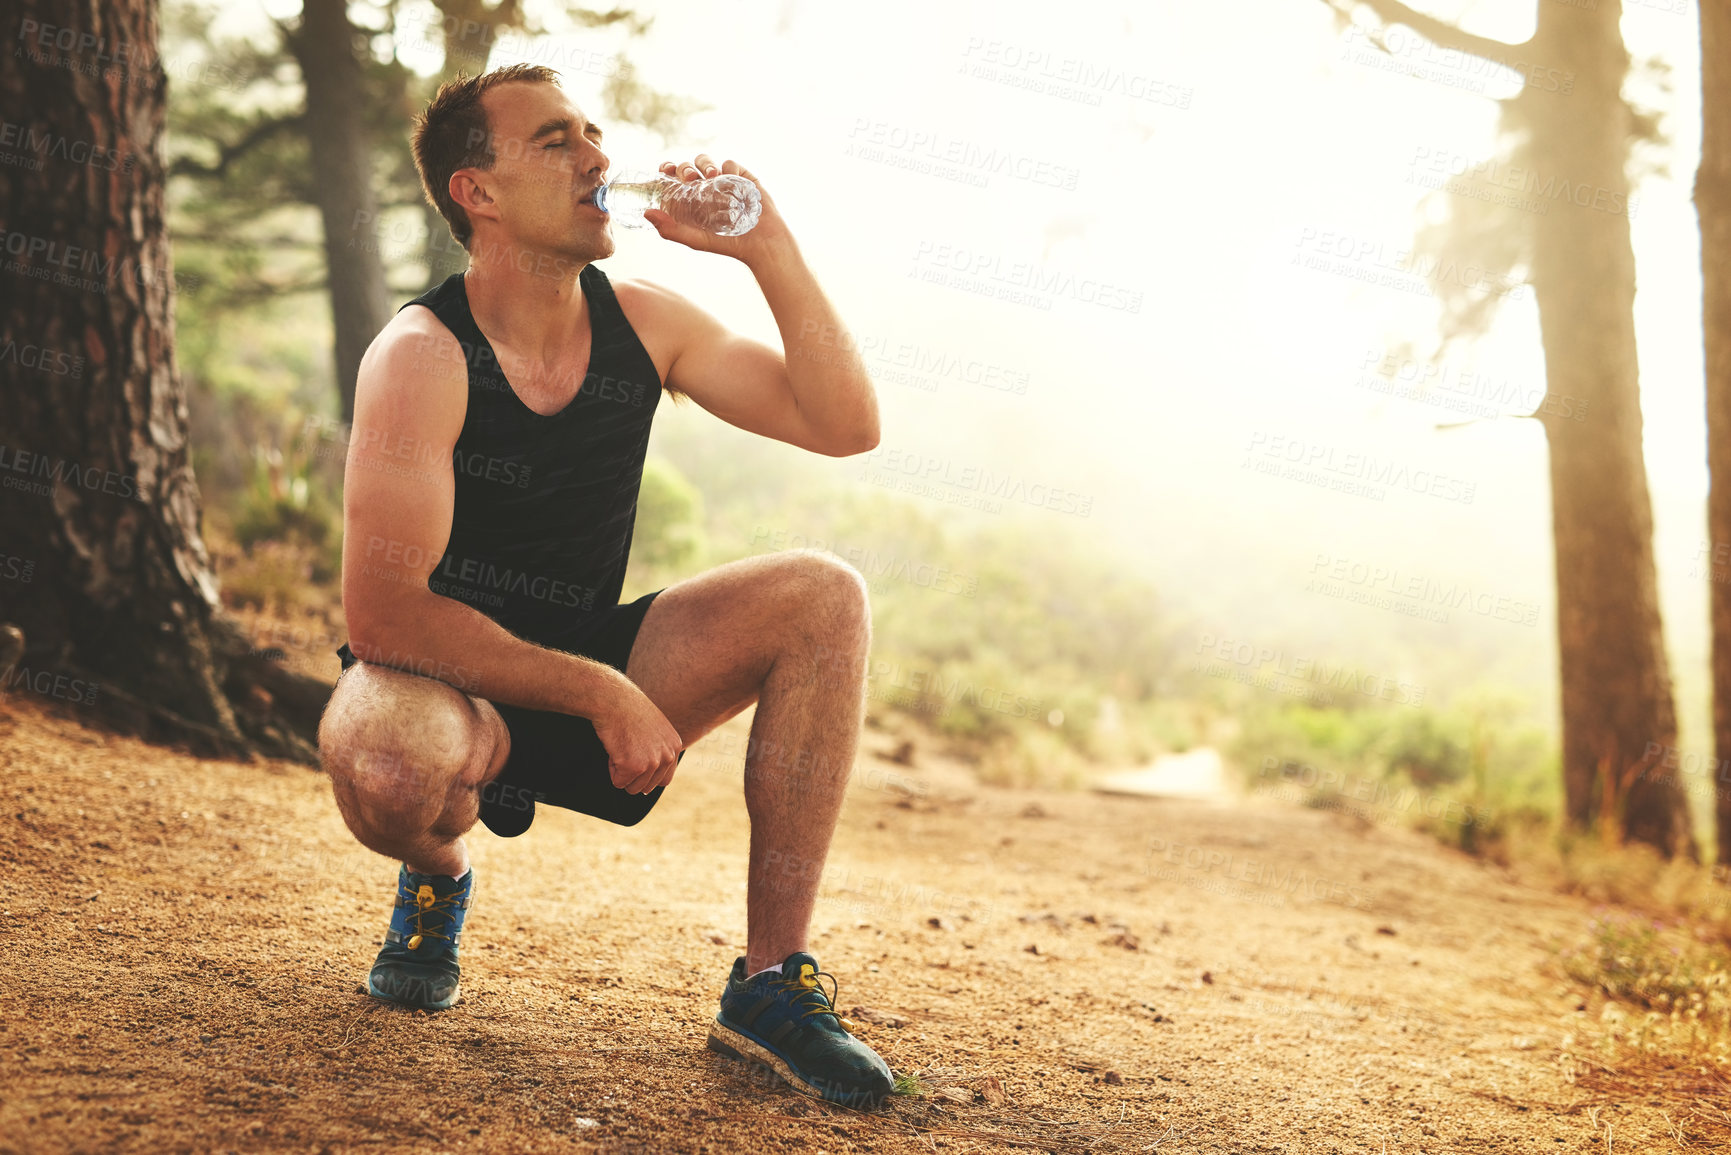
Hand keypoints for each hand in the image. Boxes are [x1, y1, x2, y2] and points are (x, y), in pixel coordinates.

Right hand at [591, 675, 683, 794]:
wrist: (614, 699)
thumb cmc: (628, 710)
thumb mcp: (655, 728)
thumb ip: (659, 748)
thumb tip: (651, 777)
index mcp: (675, 746)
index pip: (663, 780)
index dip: (646, 775)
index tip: (635, 761)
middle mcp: (668, 756)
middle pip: (647, 787)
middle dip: (631, 775)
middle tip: (625, 749)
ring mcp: (652, 762)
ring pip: (632, 788)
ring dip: (621, 772)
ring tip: (621, 747)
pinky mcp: (634, 767)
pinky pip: (618, 782)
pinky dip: (611, 769)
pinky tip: (614, 747)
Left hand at [642, 154, 794, 266]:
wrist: (762, 243)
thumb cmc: (728, 244)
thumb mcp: (696, 239)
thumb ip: (671, 229)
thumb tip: (646, 213)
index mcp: (690, 200)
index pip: (673, 177)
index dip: (666, 170)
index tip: (664, 170)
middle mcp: (704, 188)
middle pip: (687, 166)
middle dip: (686, 167)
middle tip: (691, 178)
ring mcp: (723, 181)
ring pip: (706, 161)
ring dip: (705, 164)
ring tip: (713, 176)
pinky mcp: (742, 177)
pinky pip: (730, 163)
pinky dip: (728, 168)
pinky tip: (732, 180)